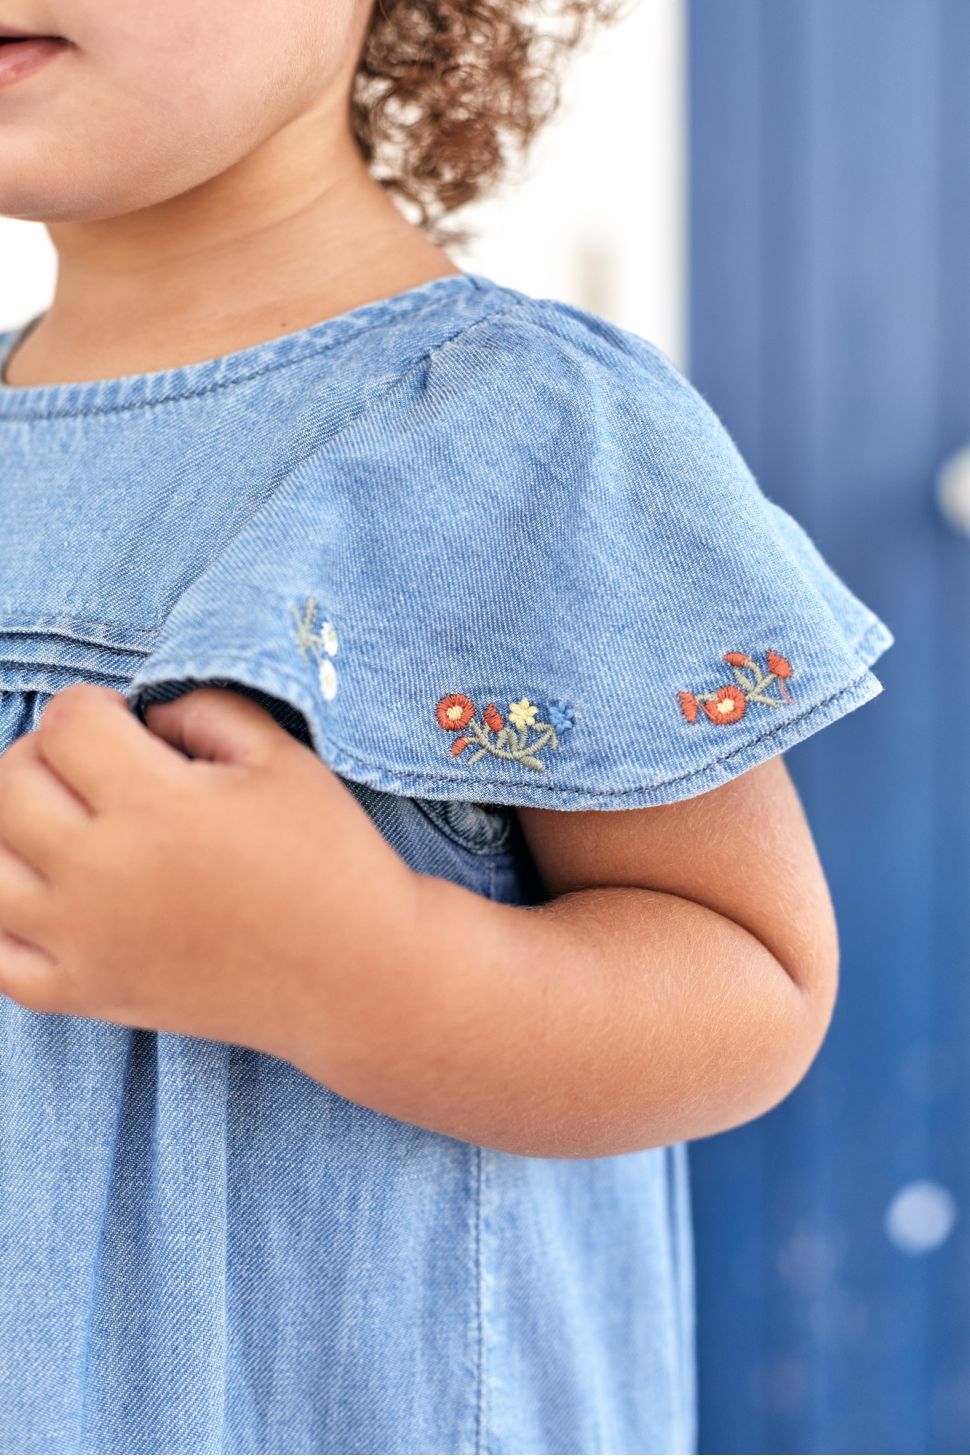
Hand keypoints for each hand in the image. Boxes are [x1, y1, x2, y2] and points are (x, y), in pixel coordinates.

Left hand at [0, 684, 419, 1065]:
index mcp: (156, 805)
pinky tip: (49, 894)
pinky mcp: (84, 994)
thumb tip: (143, 717)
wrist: (356, 976)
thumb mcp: (283, 757)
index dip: (96, 705)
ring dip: (16, 828)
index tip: (129, 722)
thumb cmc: (330, 858)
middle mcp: (102, 874)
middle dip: (47, 753)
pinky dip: (6, 917)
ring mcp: (83, 942)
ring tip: (71, 826)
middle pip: (10, 782)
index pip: (67, 721)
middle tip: (101, 766)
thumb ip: (202, 709)